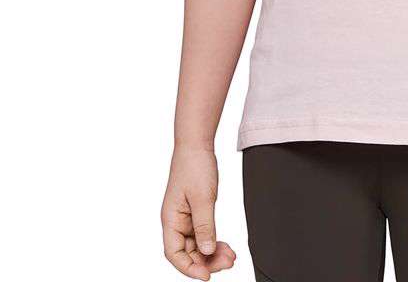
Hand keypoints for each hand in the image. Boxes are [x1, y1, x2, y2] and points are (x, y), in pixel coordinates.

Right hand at [161, 145, 236, 279]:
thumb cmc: (194, 166)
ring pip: (197, 245)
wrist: (197, 145)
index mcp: (170, 219)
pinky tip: (225, 245)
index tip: (206, 275)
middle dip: (206, 261)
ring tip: (230, 257)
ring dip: (212, 253)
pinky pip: (203, 233)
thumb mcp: (202, 198)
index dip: (189, 268)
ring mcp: (186, 218)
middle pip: (188, 252)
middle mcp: (176, 222)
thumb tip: (207, 251)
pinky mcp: (195, 212)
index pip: (174, 254)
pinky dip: (213, 241)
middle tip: (227, 263)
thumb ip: (205, 225)